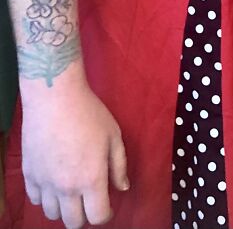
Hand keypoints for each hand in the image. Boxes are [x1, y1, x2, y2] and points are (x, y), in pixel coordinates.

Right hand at [21, 80, 128, 227]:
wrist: (55, 98)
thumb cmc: (89, 113)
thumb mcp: (113, 135)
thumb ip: (119, 165)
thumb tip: (123, 187)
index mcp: (91, 178)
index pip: (97, 216)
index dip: (105, 214)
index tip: (106, 205)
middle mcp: (67, 187)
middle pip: (73, 223)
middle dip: (84, 216)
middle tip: (88, 200)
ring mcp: (45, 182)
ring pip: (52, 214)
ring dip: (63, 207)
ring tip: (70, 191)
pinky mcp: (29, 174)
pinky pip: (35, 199)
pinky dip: (44, 197)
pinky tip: (53, 182)